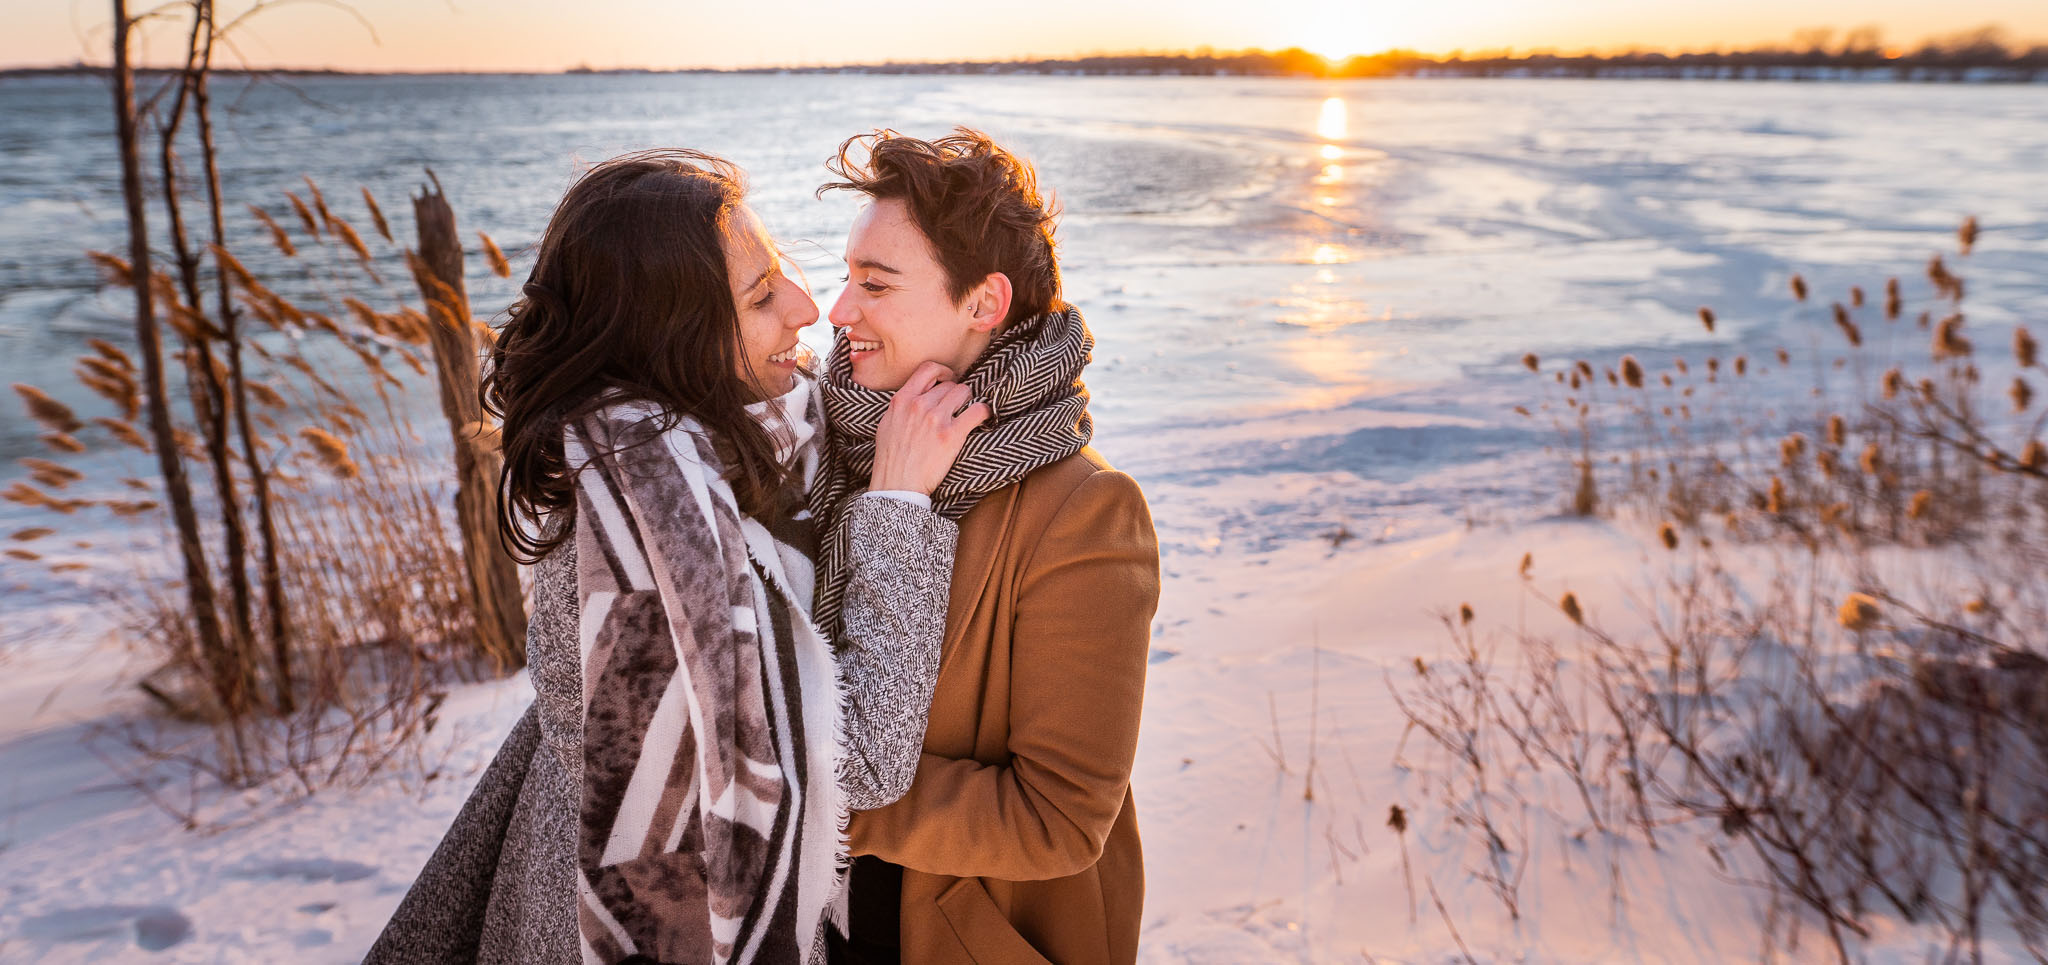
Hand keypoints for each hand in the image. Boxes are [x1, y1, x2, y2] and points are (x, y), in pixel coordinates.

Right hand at [869, 361, 990, 495]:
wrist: (897, 485)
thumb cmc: (891, 458)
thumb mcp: (887, 424)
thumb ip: (902, 406)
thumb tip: (917, 395)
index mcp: (902, 400)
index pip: (928, 369)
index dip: (943, 371)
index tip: (948, 379)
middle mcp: (919, 405)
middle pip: (949, 384)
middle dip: (954, 394)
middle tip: (956, 407)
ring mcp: (936, 419)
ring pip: (963, 392)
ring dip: (967, 401)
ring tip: (965, 414)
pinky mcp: (952, 435)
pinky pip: (977, 411)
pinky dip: (983, 412)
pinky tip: (983, 417)